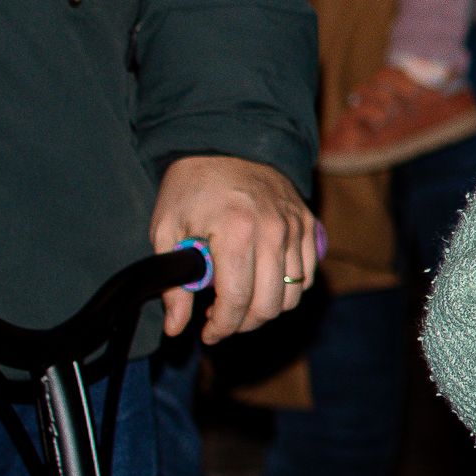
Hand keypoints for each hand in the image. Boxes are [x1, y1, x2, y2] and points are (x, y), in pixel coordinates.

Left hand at [151, 156, 317, 342]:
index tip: (206, 333)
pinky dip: (287, 289)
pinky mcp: (309, 225)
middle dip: (243, 323)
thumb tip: (178, 328)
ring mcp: (296, 228)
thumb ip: (174, 284)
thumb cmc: (192, 186)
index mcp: (236, 231)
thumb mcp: (167, 231)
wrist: (228, 142)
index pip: (237, 300)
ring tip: (241, 301)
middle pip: (270, 305)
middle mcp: (273, 231)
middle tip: (220, 319)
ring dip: (266, 309)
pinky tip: (261, 282)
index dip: (221, 327)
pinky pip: (307, 274)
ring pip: (292, 295)